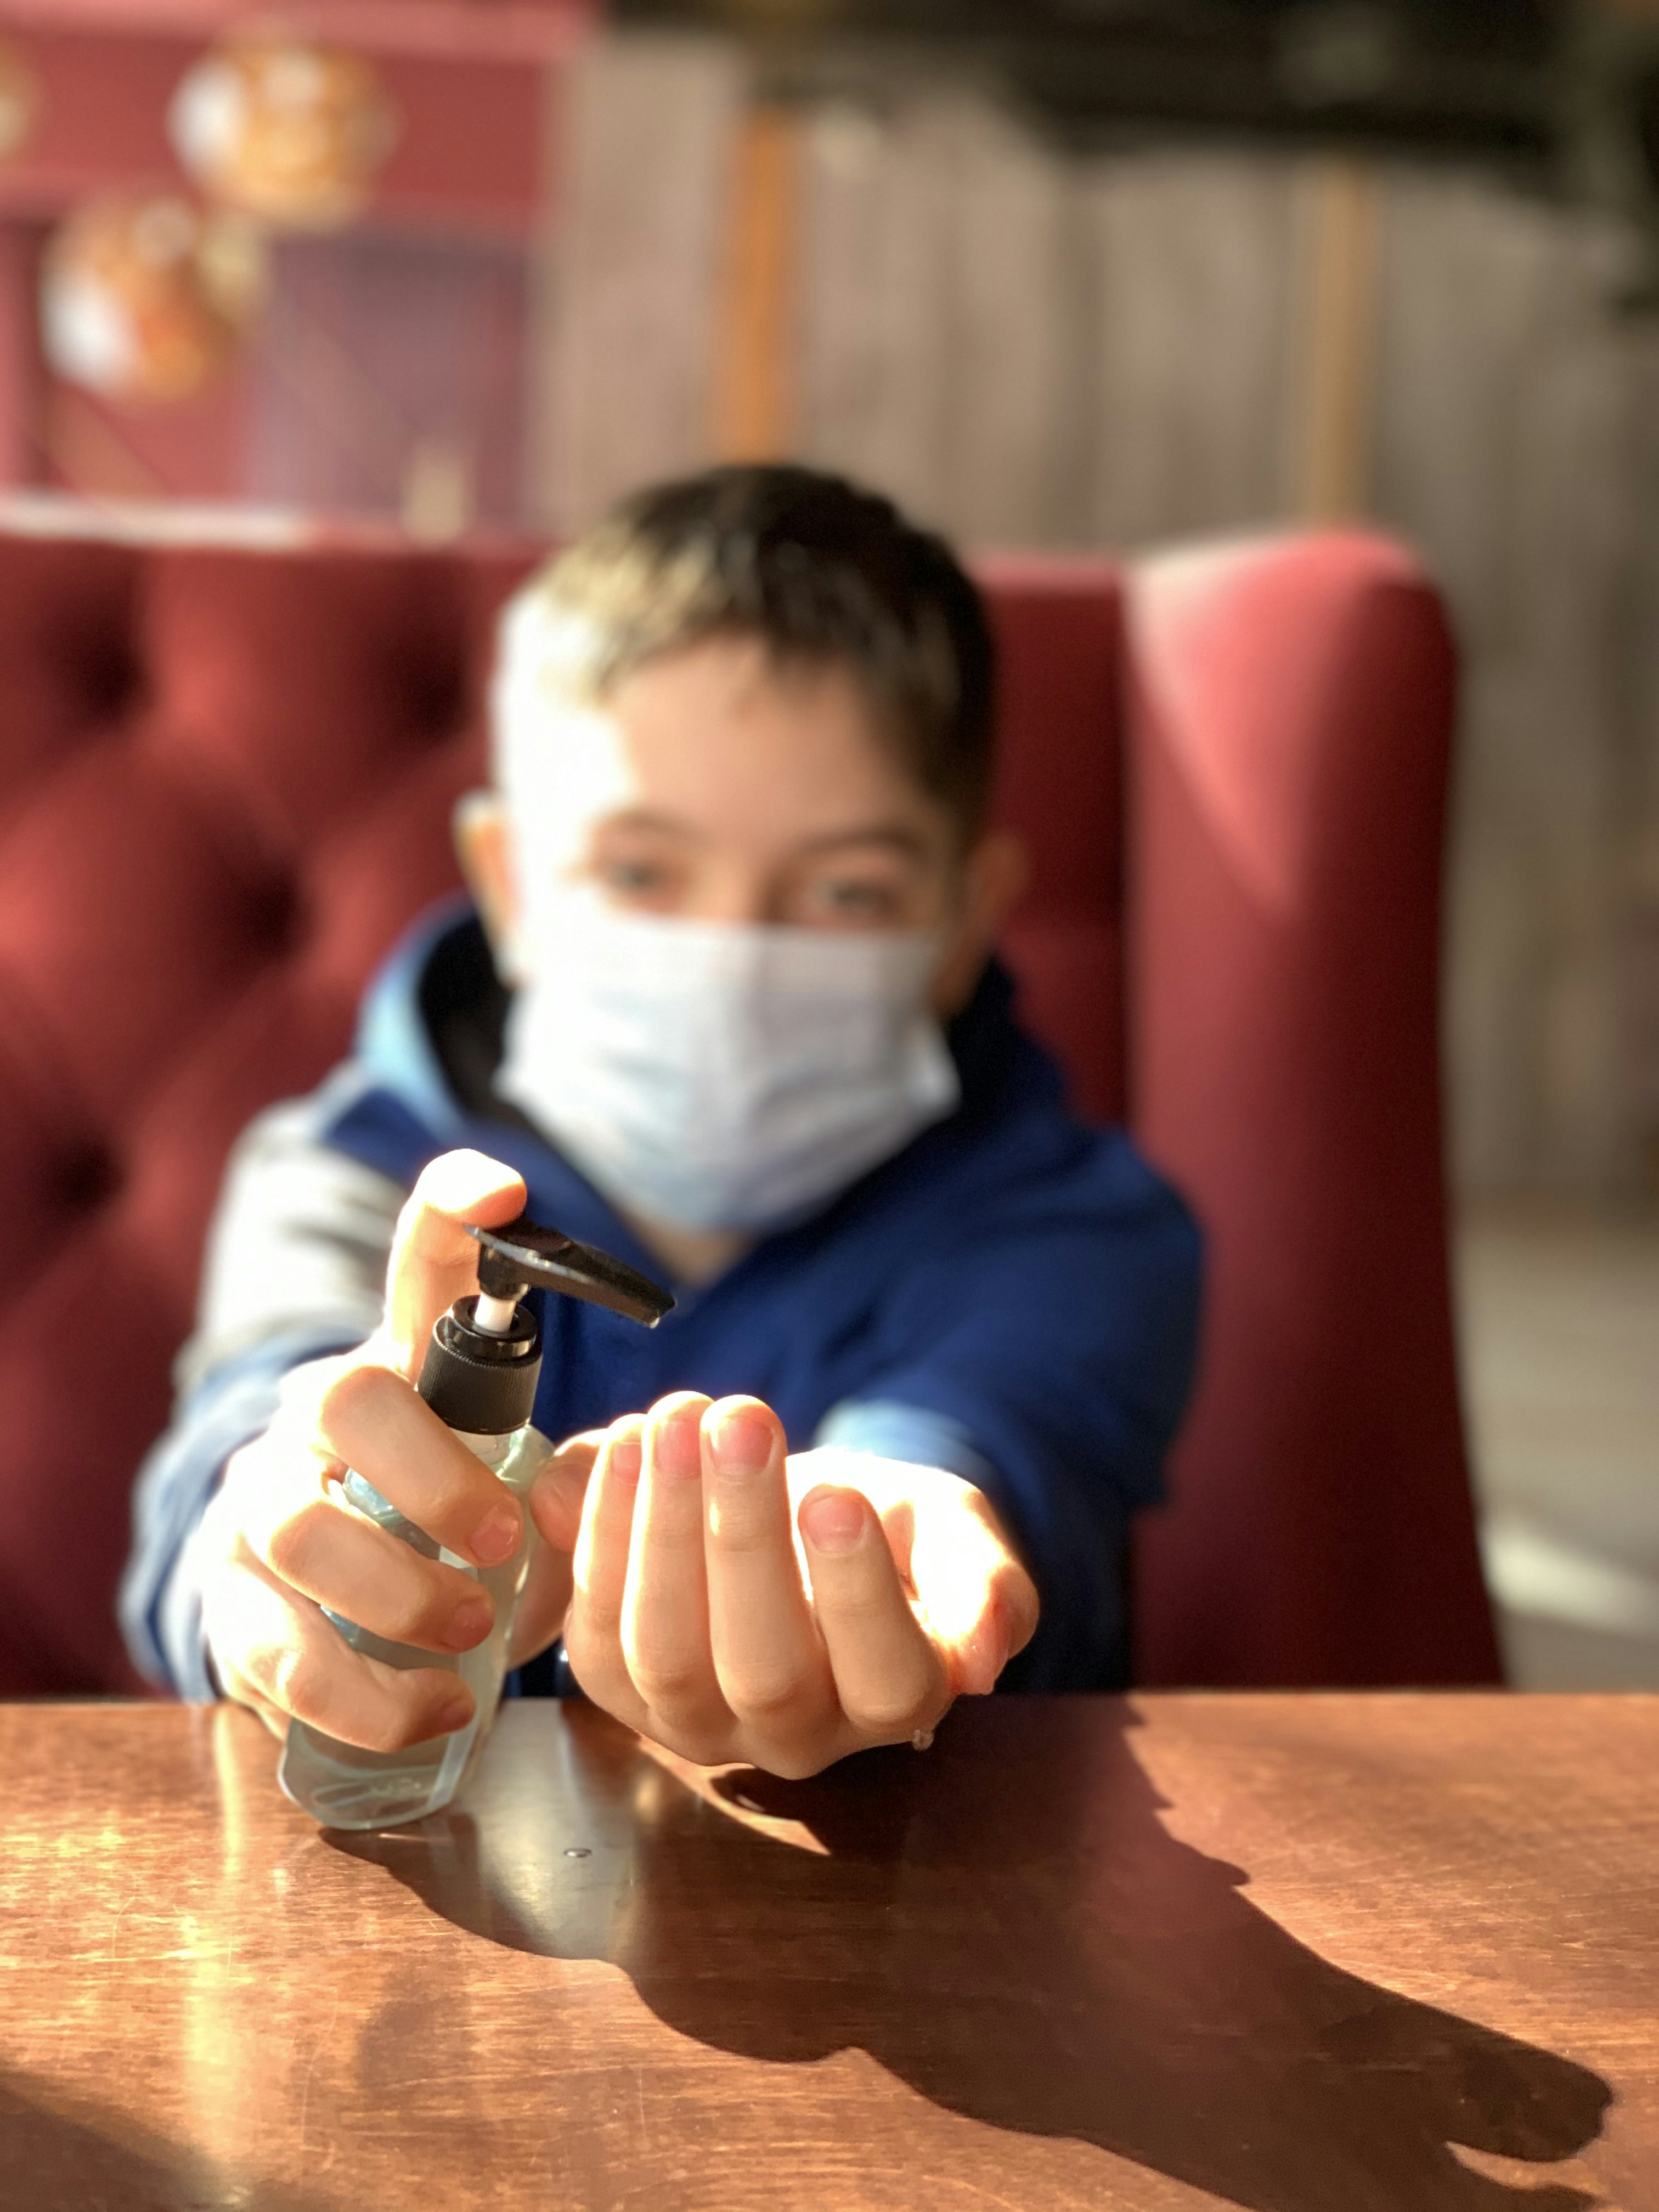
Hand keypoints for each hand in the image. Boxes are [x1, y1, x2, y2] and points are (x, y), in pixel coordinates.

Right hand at [195, 1150, 538, 1749]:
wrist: (322, 1608)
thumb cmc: (447, 1530)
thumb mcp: (516, 1488)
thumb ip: (571, 1481)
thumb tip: (610, 1483)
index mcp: (405, 1366)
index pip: (421, 1265)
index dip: (454, 1216)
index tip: (505, 1189)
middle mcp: (316, 1416)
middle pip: (347, 1397)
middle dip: (431, 1474)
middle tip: (499, 1541)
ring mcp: (258, 1503)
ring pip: (300, 1528)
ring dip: (400, 1592)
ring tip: (473, 1632)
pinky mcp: (228, 1603)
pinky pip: (279, 1650)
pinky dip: (370, 1694)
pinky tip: (437, 1709)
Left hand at [543, 1391, 1038, 1777]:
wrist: (812, 1521)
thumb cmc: (892, 1530)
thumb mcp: (959, 1535)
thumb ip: (986, 1585)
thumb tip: (988, 1653)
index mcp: (897, 1700)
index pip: (885, 1677)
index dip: (856, 1593)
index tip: (836, 1494)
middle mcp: (796, 1735)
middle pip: (764, 1669)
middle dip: (744, 1535)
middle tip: (741, 1422)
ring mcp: (699, 1722)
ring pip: (668, 1653)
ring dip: (664, 1526)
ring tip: (677, 1421)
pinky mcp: (620, 1686)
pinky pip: (598, 1627)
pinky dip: (603, 1530)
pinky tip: (626, 1443)